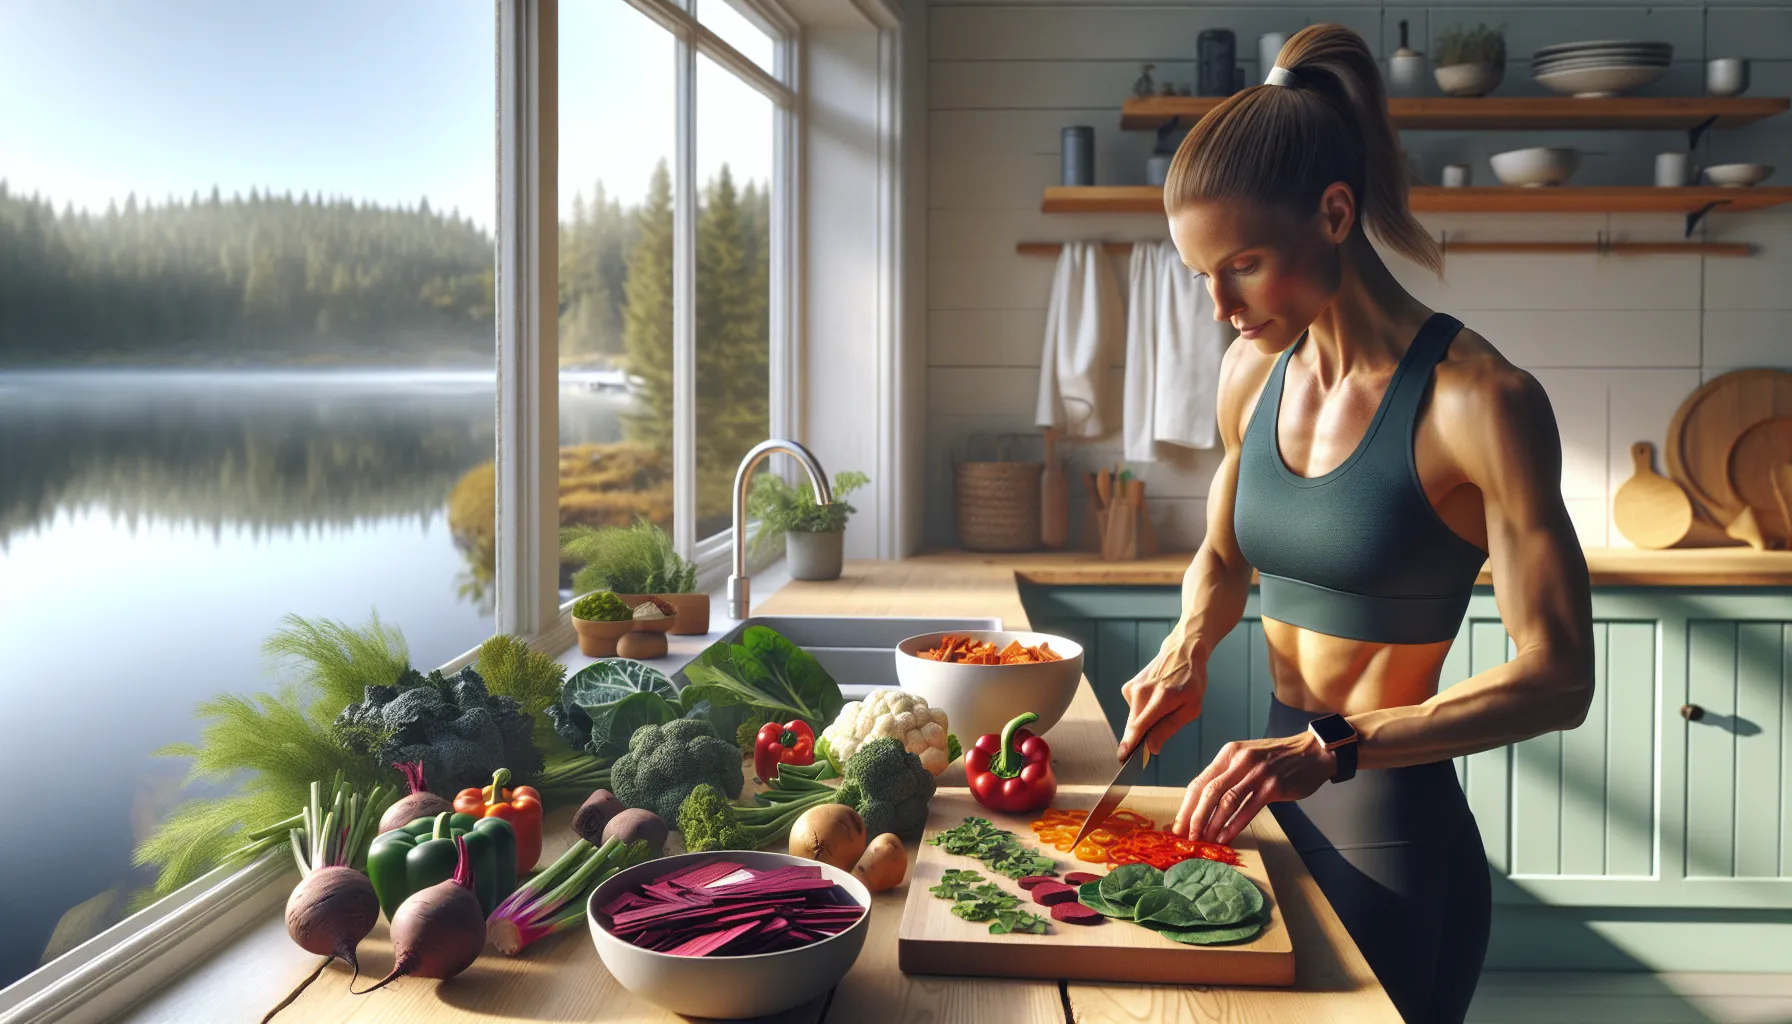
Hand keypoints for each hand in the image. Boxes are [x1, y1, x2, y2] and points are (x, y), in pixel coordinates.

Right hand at [1118, 647, 1205, 761]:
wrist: (1182, 651)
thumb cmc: (1191, 680)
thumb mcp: (1191, 708)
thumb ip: (1169, 728)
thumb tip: (1152, 748)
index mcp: (1161, 698)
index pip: (1139, 726)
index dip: (1130, 745)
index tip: (1122, 758)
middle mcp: (1142, 692)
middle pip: (1133, 726)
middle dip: (1139, 739)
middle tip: (1152, 744)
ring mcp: (1133, 688)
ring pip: (1133, 719)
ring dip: (1144, 723)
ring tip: (1162, 709)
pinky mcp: (1128, 687)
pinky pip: (1133, 709)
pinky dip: (1143, 711)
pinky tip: (1155, 700)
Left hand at [1173, 733, 1336, 845]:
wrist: (1313, 751)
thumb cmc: (1278, 758)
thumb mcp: (1247, 757)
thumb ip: (1227, 775)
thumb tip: (1203, 804)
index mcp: (1229, 753)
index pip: (1199, 781)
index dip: (1186, 806)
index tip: (1178, 825)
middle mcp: (1240, 760)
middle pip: (1208, 792)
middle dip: (1194, 818)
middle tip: (1187, 838)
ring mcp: (1257, 773)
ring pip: (1226, 802)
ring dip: (1212, 824)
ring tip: (1204, 840)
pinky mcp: (1273, 786)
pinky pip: (1248, 809)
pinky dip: (1234, 825)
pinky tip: (1225, 837)